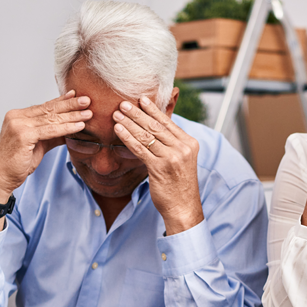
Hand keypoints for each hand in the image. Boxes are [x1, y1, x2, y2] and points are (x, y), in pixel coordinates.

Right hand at [0, 91, 91, 202]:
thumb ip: (51, 134)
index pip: (43, 106)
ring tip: (88, 113)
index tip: (75, 95)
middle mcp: (16, 117)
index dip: (60, 101)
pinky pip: (50, 130)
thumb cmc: (17, 163)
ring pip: (51, 119)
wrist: (1, 177)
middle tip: (87, 100)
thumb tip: (71, 128)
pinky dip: (67, 128)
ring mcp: (18, 125)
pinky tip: (79, 126)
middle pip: (48, 109)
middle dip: (70, 105)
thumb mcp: (38, 144)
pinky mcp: (23, 135)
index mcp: (17, 116)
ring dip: (72, 116)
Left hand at [113, 95, 203, 234]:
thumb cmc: (179, 185)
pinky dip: (128, 137)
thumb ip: (172, 144)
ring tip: (117, 114)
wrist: (183, 207)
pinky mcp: (159, 168)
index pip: (168, 122)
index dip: (153, 110)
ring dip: (130, 123)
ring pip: (146, 136)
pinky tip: (118, 130)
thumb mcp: (181, 160)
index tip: (141, 99)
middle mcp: (183, 148)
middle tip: (123, 103)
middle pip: (156, 126)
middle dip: (137, 113)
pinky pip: (140, 149)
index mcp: (190, 143)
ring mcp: (172, 158)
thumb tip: (156, 129)